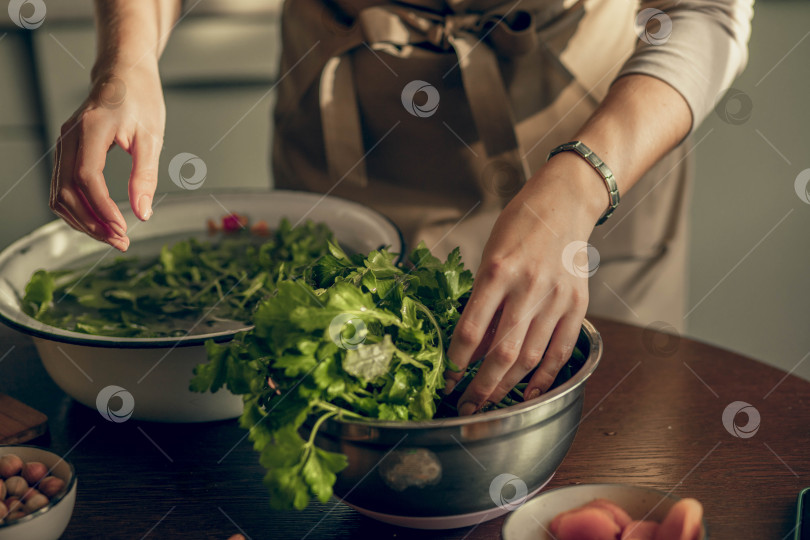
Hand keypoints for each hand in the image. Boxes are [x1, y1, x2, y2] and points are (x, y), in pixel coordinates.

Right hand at [49, 62, 164, 250]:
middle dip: (92, 223)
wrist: (124, 74)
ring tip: (113, 237)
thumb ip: (145, 176)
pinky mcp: (67, 151)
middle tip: (121, 242)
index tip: (122, 229)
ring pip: (59, 194)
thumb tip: (143, 213)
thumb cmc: (140, 99)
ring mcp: (64, 144)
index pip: (86, 177)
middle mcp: (69, 138)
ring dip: (83, 221)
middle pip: (66, 192)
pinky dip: (78, 209)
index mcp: (91, 129)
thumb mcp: (152, 137)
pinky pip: (62, 187)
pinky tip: (100, 222)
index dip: (102, 208)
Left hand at [445, 152, 605, 414]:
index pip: (471, 330)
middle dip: (480, 387)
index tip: (447, 380)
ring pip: (530, 358)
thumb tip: (472, 351)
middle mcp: (529, 287)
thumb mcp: (489, 258)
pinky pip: (561, 350)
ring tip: (491, 404)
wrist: (565, 204)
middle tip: (466, 408)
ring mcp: (557, 298)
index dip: (456, 362)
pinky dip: (545, 376)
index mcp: (498, 272)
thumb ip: (482, 304)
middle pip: (502, 353)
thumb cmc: (519, 226)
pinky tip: (530, 392)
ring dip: (508, 387)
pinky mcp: (578, 305)